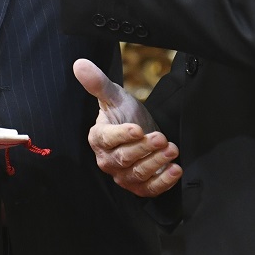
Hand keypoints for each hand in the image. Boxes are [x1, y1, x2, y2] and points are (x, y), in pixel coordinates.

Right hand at [75, 58, 179, 197]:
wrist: (143, 132)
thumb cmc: (125, 114)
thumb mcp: (115, 96)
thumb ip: (98, 83)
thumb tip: (80, 64)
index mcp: (98, 138)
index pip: (107, 139)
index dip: (122, 135)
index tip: (137, 128)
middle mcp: (107, 160)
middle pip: (123, 159)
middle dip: (143, 149)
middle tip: (161, 138)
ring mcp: (123, 176)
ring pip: (138, 174)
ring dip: (156, 163)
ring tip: (171, 148)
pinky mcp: (139, 187)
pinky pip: (149, 189)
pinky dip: (163, 182)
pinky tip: (175, 170)